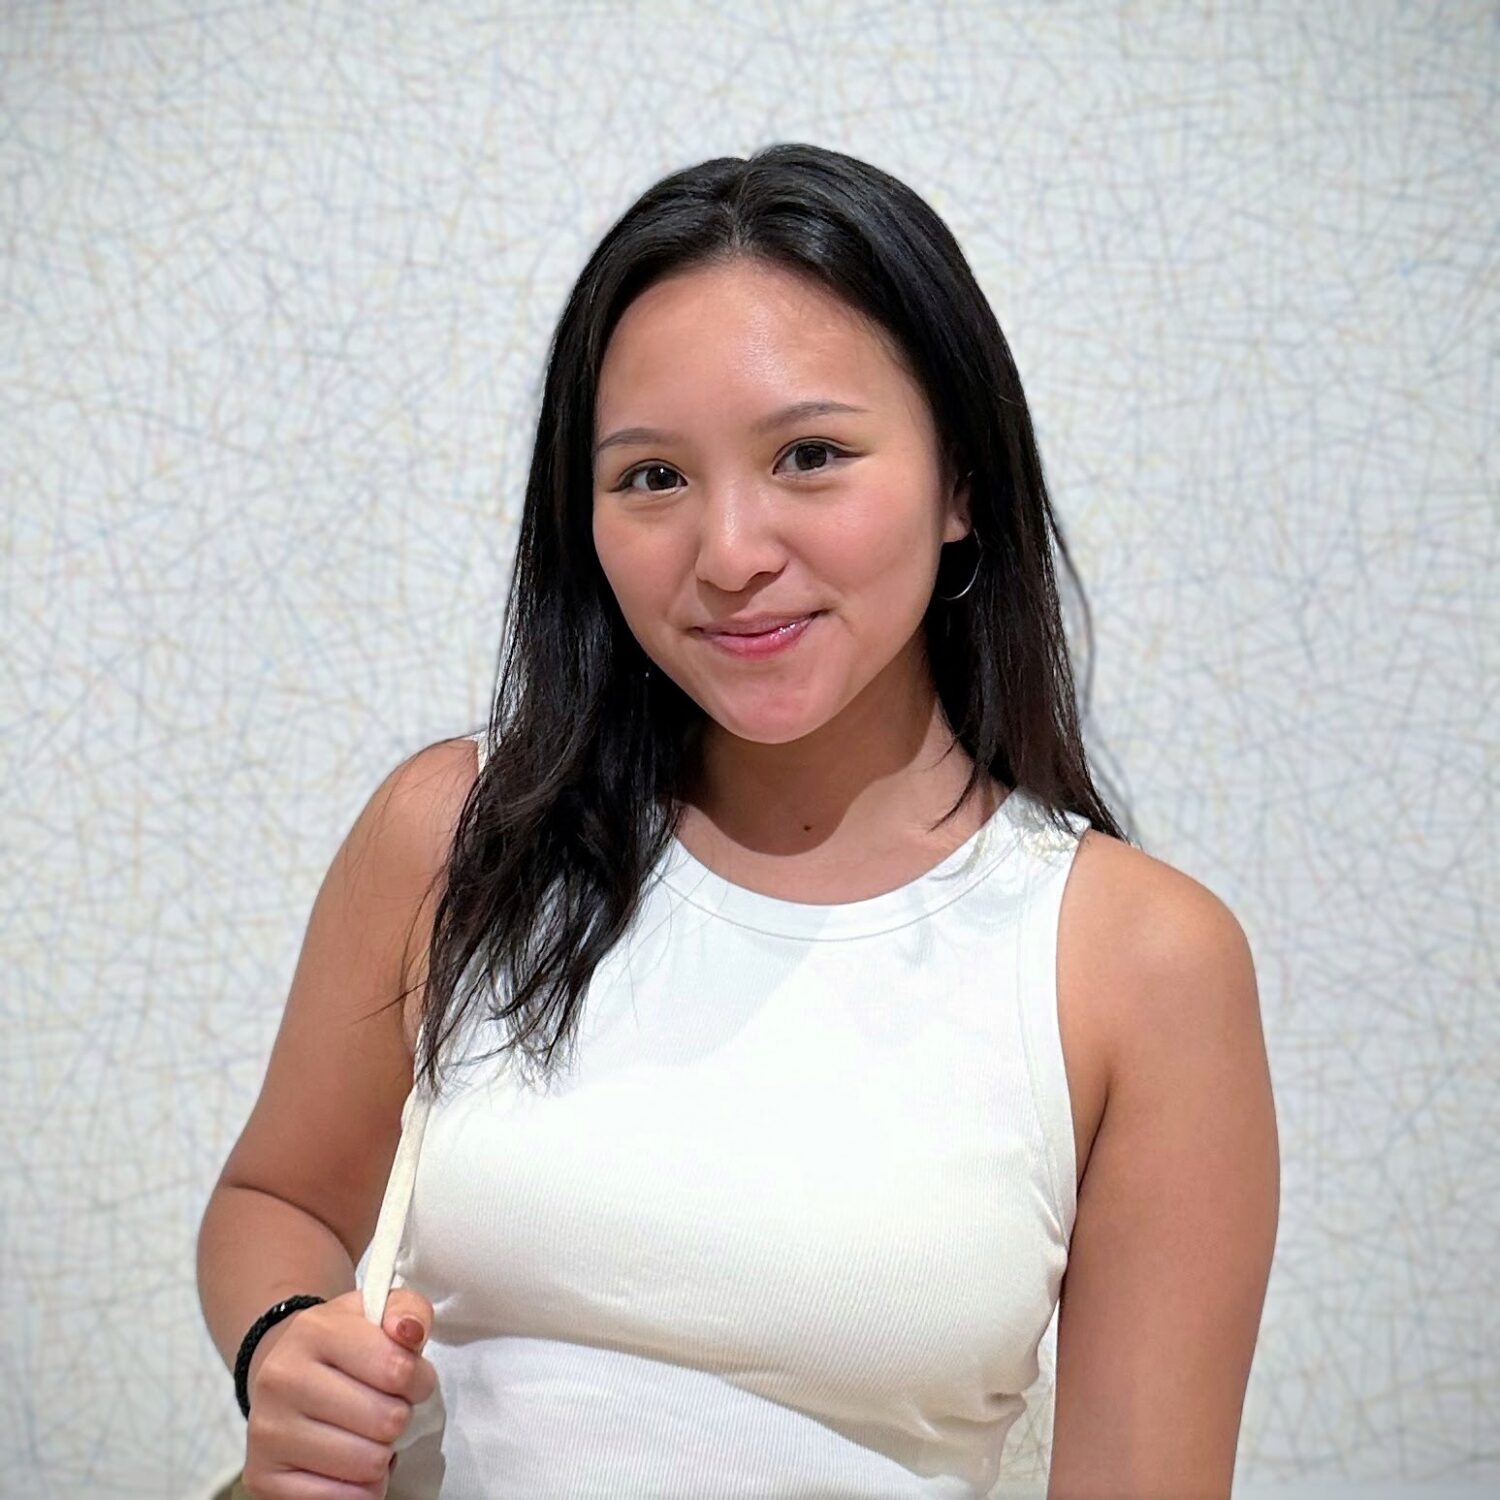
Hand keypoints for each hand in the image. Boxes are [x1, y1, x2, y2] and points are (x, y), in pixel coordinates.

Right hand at [238, 1286, 435, 1497]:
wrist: (285, 1373)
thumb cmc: (346, 1344)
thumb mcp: (380, 1311)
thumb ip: (408, 1311)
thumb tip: (410, 1333)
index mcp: (313, 1331)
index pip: (397, 1369)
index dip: (420, 1381)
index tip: (413, 1382)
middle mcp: (281, 1379)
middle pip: (387, 1421)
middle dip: (400, 1419)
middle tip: (388, 1410)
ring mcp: (266, 1432)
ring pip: (367, 1465)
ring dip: (383, 1457)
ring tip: (369, 1436)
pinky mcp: (260, 1479)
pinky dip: (360, 1491)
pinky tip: (351, 1467)